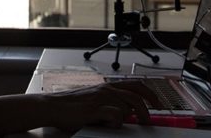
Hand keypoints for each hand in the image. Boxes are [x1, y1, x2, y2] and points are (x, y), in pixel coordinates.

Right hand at [44, 80, 162, 130]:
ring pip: (127, 106)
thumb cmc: (71, 105)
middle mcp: (106, 90)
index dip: (150, 94)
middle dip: (147, 109)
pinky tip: (111, 124)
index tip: (158, 103)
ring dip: (130, 117)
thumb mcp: (94, 100)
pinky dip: (117, 121)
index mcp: (107, 86)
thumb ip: (110, 102)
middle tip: (148, 120)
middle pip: (136, 96)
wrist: (52, 106)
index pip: (136, 85)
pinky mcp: (95, 109)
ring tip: (127, 124)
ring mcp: (101, 99)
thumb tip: (127, 112)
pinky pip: (116, 115)